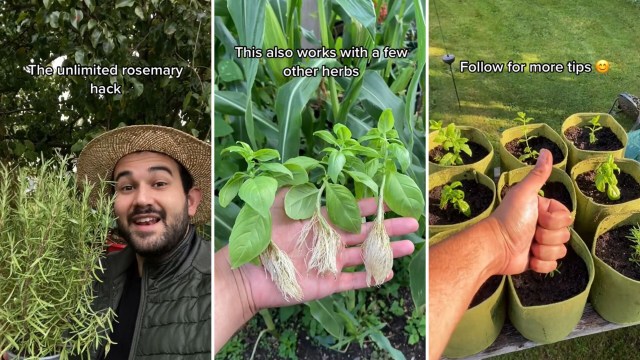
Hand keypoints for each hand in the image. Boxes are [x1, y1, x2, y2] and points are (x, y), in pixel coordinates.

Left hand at [240, 188, 417, 309]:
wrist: (248, 272)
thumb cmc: (262, 237)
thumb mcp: (276, 206)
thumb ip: (294, 190)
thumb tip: (310, 171)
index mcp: (321, 221)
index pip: (353, 212)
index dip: (373, 207)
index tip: (392, 201)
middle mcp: (330, 240)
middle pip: (365, 233)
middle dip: (389, 228)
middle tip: (413, 223)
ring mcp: (329, 263)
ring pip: (364, 256)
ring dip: (386, 252)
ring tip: (409, 247)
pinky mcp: (325, 284)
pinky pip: (351, 281)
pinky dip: (368, 279)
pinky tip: (387, 274)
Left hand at [489, 149, 572, 274]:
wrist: (496, 247)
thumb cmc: (509, 219)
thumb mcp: (524, 194)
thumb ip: (538, 175)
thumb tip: (546, 151)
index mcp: (543, 209)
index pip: (567, 217)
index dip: (555, 220)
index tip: (538, 218)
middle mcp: (542, 225)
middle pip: (565, 235)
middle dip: (548, 236)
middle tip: (531, 233)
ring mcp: (540, 243)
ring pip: (561, 251)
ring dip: (544, 250)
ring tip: (528, 245)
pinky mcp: (536, 260)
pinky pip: (552, 266)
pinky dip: (541, 264)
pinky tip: (529, 258)